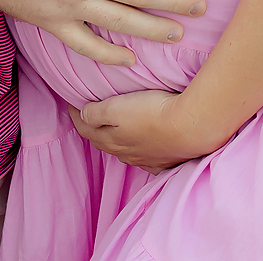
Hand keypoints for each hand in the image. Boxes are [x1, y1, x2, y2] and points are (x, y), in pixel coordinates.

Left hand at [69, 90, 236, 171]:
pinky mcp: (165, 160)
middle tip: (89, 113)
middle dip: (93, 128)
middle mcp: (126, 154)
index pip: (85, 128)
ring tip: (116, 128)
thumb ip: (95, 113)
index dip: (76, 115)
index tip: (71, 101)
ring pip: (125, 151)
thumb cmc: (152, 113)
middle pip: (103, 141)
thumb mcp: (116, 107)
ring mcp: (146, 159)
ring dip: (117, 140)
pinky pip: (147, 159)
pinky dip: (141, 152)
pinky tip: (145, 150)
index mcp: (110, 141)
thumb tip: (82, 115)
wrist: (190, 127)